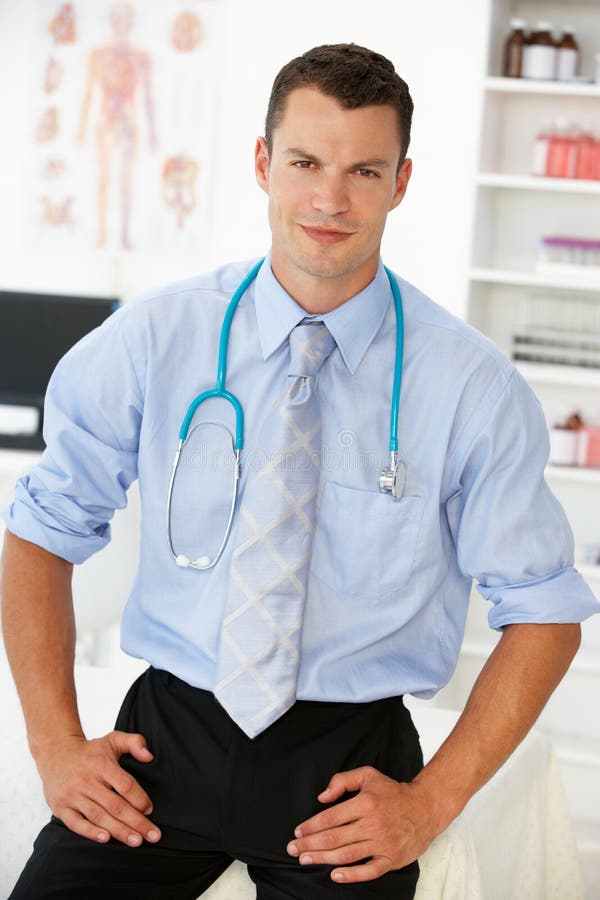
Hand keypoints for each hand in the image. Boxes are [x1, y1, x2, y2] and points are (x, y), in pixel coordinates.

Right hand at [35, 731, 160, 846]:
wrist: (55, 752)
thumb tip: (150, 757)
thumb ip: (135, 742)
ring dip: (119, 831)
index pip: (125, 785)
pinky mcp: (61, 808)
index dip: (140, 799)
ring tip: (136, 841)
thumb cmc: (90, 751)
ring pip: (99, 816)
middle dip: (136, 822)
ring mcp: (73, 795)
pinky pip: (76, 823)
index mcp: (102, 765)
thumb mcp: (114, 739)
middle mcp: (87, 781)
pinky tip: (106, 839)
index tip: (150, 810)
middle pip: (116, 805)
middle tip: (153, 835)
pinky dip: (91, 832)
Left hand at [287, 766, 436, 883]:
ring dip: (323, 859)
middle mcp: (373, 824)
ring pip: (347, 854)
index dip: (311, 826)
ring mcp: (383, 843)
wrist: (425, 808)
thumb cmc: (392, 792)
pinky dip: (351, 875)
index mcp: (365, 803)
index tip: (297, 832)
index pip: (330, 817)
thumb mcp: (368, 775)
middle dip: (310, 845)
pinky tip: (334, 875)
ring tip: (305, 860)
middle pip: (334, 837)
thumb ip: (342, 781)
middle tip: (293, 849)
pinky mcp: (392, 859)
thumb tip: (322, 797)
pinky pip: (369, 871)